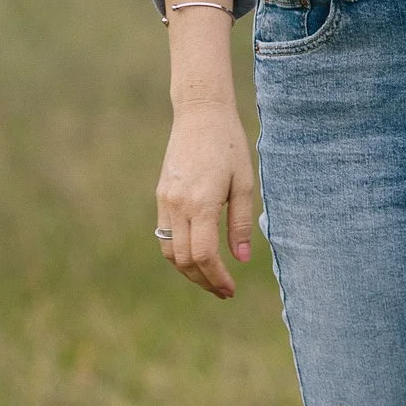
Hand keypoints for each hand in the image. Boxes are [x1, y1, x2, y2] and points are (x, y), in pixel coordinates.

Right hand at [157, 96, 255, 297]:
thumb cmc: (229, 145)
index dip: (216, 278)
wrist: (200, 115)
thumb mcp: (244, 183)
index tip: (231, 289)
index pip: (203, 255)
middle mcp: (178, 206)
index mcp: (202, 203)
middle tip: (223, 291)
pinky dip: (179, 252)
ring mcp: (165, 201)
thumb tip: (242, 259)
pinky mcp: (161, 196)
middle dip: (203, 280)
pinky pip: (164, 234)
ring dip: (188, 270)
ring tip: (211, 278)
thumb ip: (241, 223)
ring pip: (169, 251)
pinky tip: (198, 254)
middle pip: (183, 260)